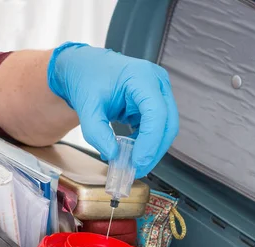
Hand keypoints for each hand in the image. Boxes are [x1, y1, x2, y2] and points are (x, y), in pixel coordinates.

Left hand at [48, 43, 178, 177]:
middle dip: (154, 151)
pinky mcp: (156, 105)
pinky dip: (147, 145)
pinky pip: (159, 130)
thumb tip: (113, 154)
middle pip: (168, 124)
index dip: (150, 141)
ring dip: (152, 150)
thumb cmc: (88, 79)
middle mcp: (157, 83)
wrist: (86, 69)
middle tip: (137, 170)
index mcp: (142, 76)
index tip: (137, 162)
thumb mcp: (87, 107)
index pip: (156, 113)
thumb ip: (96, 132)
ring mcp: (160, 93)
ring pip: (166, 130)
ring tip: (132, 164)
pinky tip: (133, 153)